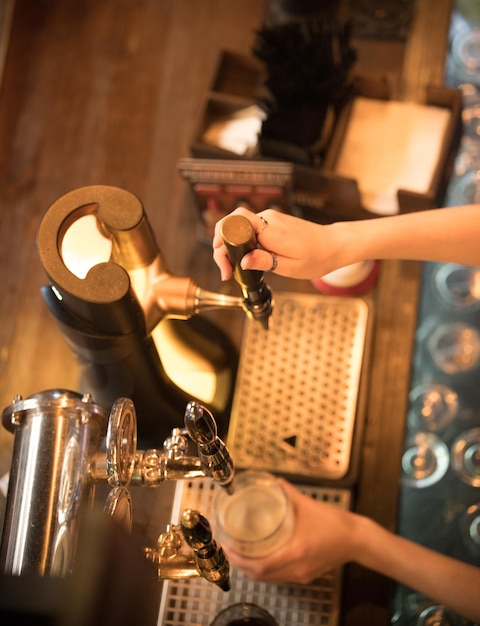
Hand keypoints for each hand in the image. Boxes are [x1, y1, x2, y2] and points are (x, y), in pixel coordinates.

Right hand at [212, 207, 339, 281]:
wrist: (334, 245)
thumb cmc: (316, 257)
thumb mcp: (290, 267)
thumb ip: (265, 261)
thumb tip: (243, 262)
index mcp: (272, 230)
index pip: (237, 222)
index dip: (223, 237)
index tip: (224, 259)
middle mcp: (269, 219)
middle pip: (233, 224)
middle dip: (222, 246)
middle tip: (225, 271)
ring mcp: (270, 218)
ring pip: (239, 227)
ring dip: (231, 246)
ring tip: (232, 268)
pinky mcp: (272, 222)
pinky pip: (249, 229)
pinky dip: (242, 242)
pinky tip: (244, 258)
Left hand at [221, 479, 359, 584]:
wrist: (357, 539)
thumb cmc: (335, 523)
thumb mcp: (307, 504)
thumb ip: (287, 492)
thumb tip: (273, 481)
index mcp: (296, 552)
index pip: (260, 566)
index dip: (239, 559)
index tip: (227, 546)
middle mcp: (297, 568)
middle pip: (260, 576)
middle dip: (241, 565)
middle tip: (229, 549)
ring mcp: (301, 575)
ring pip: (269, 579)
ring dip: (252, 569)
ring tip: (240, 553)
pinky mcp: (306, 576)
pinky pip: (279, 577)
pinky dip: (266, 571)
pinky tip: (261, 558)